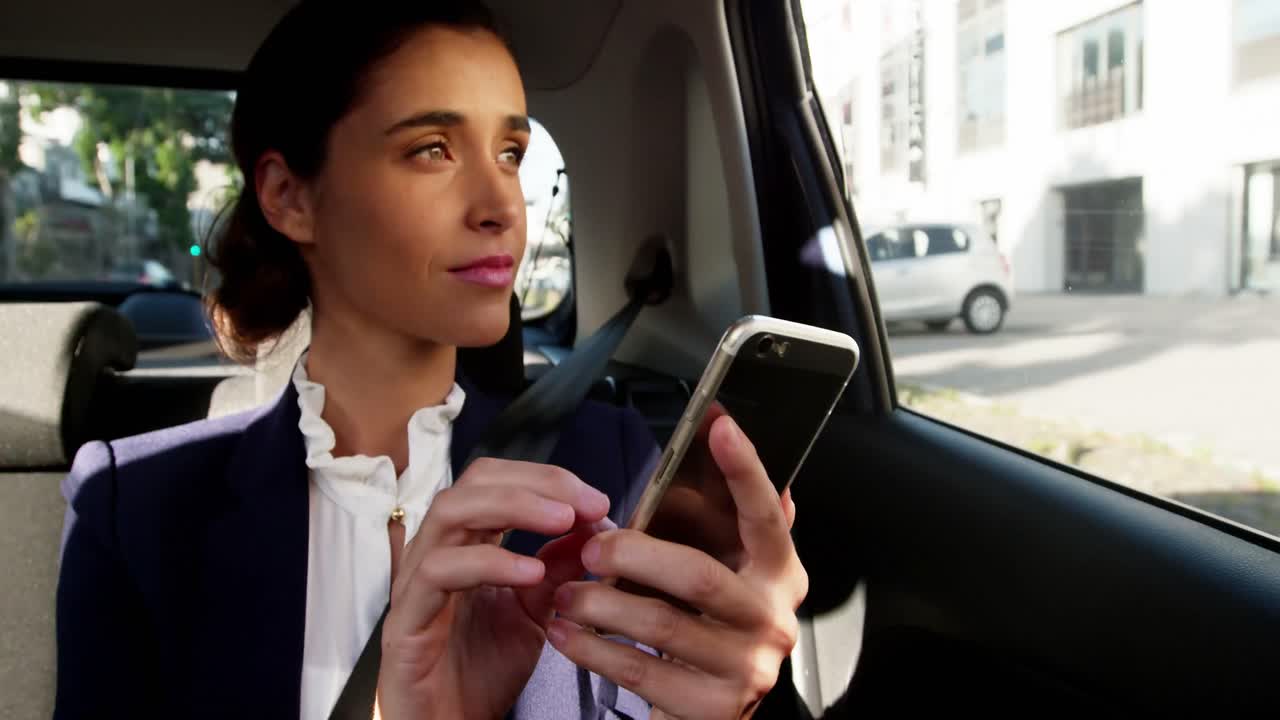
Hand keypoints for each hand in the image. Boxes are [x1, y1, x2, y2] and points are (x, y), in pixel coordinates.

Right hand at [375, 458, 612, 719]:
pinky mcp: (405, 620)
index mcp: (465, 545)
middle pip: (473, 483)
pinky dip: (489, 563)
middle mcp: (436, 552)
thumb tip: (593, 525)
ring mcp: (415, 582)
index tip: (594, 500)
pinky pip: (438, 572)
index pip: (496, 481)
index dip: (546, 479)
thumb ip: (559, 569)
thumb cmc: (481, 673)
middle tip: (584, 503)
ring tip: (563, 521)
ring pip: (450, 513)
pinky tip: (529, 573)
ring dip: (513, 506)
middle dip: (535, 483)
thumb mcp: (535, 613)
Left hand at [546, 415, 807, 719]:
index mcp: (779, 575)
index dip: (745, 470)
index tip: (718, 424)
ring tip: (564, 592)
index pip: (765, 516)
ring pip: (661, 624)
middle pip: (699, 574)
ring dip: (600, 603)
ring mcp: (747, 669)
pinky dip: (592, 649)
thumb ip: (719, 524)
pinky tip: (565, 633)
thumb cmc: (706, 631)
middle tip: (590, 545)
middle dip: (634, 554)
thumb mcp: (720, 576)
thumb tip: (715, 438)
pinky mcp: (711, 709)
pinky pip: (639, 671)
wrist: (708, 717)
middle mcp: (772, 620)